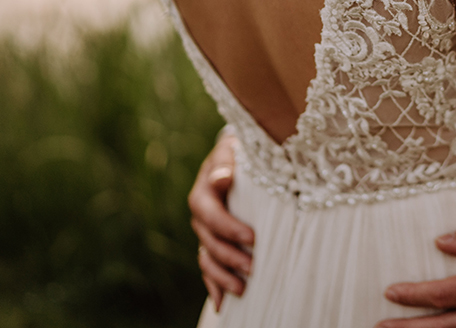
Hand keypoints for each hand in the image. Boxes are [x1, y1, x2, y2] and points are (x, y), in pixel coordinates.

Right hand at [188, 132, 255, 311]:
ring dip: (223, 276)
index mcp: (203, 194)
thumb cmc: (239, 154)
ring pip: (207, 259)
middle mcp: (200, 217)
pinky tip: (223, 303)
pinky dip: (214, 285)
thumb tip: (222, 176)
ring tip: (243, 290)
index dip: (228, 228)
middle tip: (254, 268)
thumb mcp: (232, 152)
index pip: (210, 214)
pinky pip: (208, 268)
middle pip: (209, 242)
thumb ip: (226, 162)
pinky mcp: (212, 244)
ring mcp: (204, 233)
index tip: (252, 238)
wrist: (237, 158)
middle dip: (231, 257)